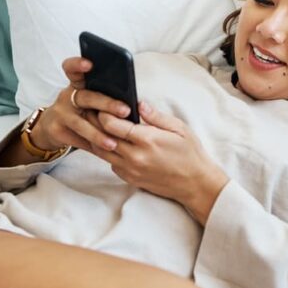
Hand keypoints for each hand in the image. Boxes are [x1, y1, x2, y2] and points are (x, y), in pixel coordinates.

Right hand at [29, 57, 128, 152]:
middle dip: (107, 104)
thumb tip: (136, 104)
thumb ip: (104, 97)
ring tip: (114, 142)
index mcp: (77, 85)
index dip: (78, 64)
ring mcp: (60, 113)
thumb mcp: (89, 100)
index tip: (90, 63)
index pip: (72, 69)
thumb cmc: (81, 111)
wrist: (51, 129)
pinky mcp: (56, 130)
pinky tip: (105, 150)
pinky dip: (92, 145)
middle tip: (126, 110)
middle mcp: (67, 96)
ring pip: (81, 123)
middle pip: (87, 97)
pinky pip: (77, 139)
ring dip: (99, 133)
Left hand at [88, 100, 228, 221]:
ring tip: (98, 126)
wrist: (195, 183)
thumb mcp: (179, 129)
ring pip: (101, 152)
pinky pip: (111, 163)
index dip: (103, 113)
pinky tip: (112, 143)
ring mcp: (131, 170)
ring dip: (97, 138)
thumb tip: (139, 104)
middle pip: (101, 137)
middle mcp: (135, 156)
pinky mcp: (130, 178)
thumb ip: (156, 116)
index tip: (103, 106)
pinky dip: (107, 153)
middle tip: (92, 112)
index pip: (112, 125)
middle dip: (95, 123)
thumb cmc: (190, 154)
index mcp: (147, 140)